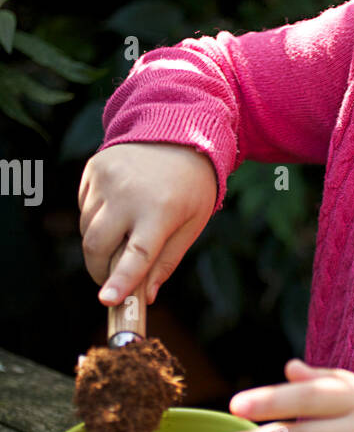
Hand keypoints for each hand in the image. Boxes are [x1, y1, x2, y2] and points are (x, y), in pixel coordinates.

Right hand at [78, 142, 217, 304]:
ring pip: (87, 229)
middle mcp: (129, 193)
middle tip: (109, 282)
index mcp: (161, 210)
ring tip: (124, 233)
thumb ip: (167, 261)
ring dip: (99, 244)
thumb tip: (147, 297)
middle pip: (97, 246)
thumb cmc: (191, 186)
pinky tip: (119, 208)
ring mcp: (107, 179)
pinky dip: (96, 219)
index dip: (121, 280)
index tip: (106, 300)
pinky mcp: (93, 168)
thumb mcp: (192, 224)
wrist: (178, 130)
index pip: (137, 254)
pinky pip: (85, 207)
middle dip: (99, 271)